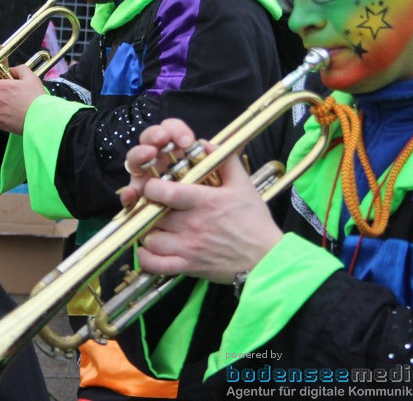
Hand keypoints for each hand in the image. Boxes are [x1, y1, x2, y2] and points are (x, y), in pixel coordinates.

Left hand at [125, 119, 283, 283]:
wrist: (265, 257)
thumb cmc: (254, 221)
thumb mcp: (244, 185)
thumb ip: (224, 161)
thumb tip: (206, 144)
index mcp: (205, 202)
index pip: (166, 193)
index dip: (152, 188)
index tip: (152, 186)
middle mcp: (193, 225)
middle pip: (154, 214)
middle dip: (148, 208)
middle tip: (152, 205)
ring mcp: (188, 248)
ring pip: (151, 239)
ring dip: (148, 232)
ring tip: (155, 226)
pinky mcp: (188, 267)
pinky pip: (157, 265)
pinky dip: (147, 259)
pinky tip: (147, 250)